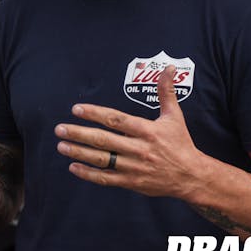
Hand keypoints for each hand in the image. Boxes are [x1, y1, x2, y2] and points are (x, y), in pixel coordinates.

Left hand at [54, 65, 206, 200]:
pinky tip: (73, 167)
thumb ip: (167, 92)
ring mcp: (134, 167)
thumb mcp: (174, 116)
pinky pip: (107, 179)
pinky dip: (89, 174)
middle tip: (59, 129)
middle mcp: (138, 149)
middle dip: (79, 134)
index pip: (116, 119)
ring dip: (79, 153)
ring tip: (61, 146)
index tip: (76, 109)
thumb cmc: (180, 143)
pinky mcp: (132, 182)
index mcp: (146, 130)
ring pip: (102, 159)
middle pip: (104, 140)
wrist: (191, 176)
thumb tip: (167, 68)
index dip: (95, 114)